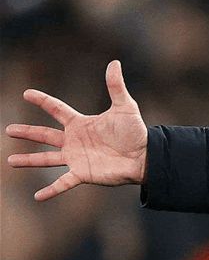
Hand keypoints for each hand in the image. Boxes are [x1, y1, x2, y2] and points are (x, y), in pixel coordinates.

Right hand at [6, 60, 146, 200]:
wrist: (145, 156)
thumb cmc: (135, 132)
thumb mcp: (125, 106)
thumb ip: (116, 86)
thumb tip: (114, 62)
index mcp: (81, 123)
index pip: (57, 109)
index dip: (43, 101)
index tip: (26, 93)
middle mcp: (75, 141)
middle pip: (45, 135)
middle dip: (27, 132)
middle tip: (8, 129)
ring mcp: (76, 158)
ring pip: (46, 159)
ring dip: (29, 160)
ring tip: (10, 161)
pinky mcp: (82, 173)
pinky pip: (62, 183)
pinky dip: (50, 190)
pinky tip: (37, 197)